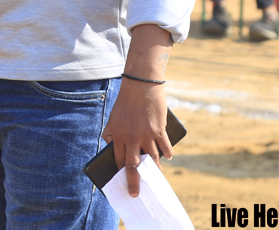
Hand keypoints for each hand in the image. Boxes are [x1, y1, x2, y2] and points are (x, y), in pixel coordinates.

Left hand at [102, 24, 173, 197]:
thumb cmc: (125, 101)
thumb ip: (110, 132)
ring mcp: (146, 135)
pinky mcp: (159, 129)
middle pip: (133, 166)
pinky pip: (164, 146)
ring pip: (151, 159)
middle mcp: (132, 138)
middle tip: (136, 194)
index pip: (119, 160)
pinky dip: (167, 153)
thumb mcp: (113, 116)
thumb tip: (109, 145)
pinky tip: (169, 157)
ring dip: (153, 169)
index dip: (121, 174)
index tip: (123, 183)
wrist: (140, 85)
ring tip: (155, 176)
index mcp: (119, 136)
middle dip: (134, 182)